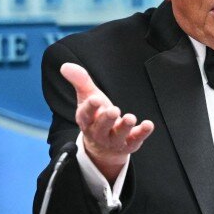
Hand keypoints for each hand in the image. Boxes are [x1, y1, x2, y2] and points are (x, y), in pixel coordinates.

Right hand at [60, 62, 153, 180]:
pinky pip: (135, 139)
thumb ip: (80, 81)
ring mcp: (114, 140)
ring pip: (118, 135)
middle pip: (102, 126)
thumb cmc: (96, 116)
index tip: (95, 99)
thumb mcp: (88, 97)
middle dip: (107, 118)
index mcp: (87, 120)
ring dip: (124, 127)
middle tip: (114, 110)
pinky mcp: (129, 143)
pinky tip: (148, 125)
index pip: (86, 114)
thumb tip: (65, 66)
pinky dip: (142, 133)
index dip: (90, 107)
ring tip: (130, 118)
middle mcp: (99, 132)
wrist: (103, 146)